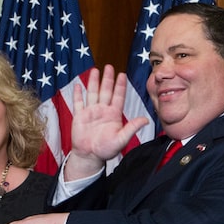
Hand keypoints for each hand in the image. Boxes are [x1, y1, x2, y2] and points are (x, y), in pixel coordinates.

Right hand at [66, 65, 148, 179]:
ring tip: (95, 70)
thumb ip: (132, 128)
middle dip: (107, 79)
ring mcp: (90, 112)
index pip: (118, 96)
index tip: (122, 74)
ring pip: (92, 93)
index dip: (120, 85)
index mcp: (113, 114)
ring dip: (93, 82)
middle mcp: (102, 110)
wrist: (90, 156)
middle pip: (105, 91)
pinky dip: (77, 94)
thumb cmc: (106, 150)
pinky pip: (78, 103)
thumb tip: (146, 120)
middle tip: (109, 66)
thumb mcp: (121, 139)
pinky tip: (77, 85)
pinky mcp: (79, 116)